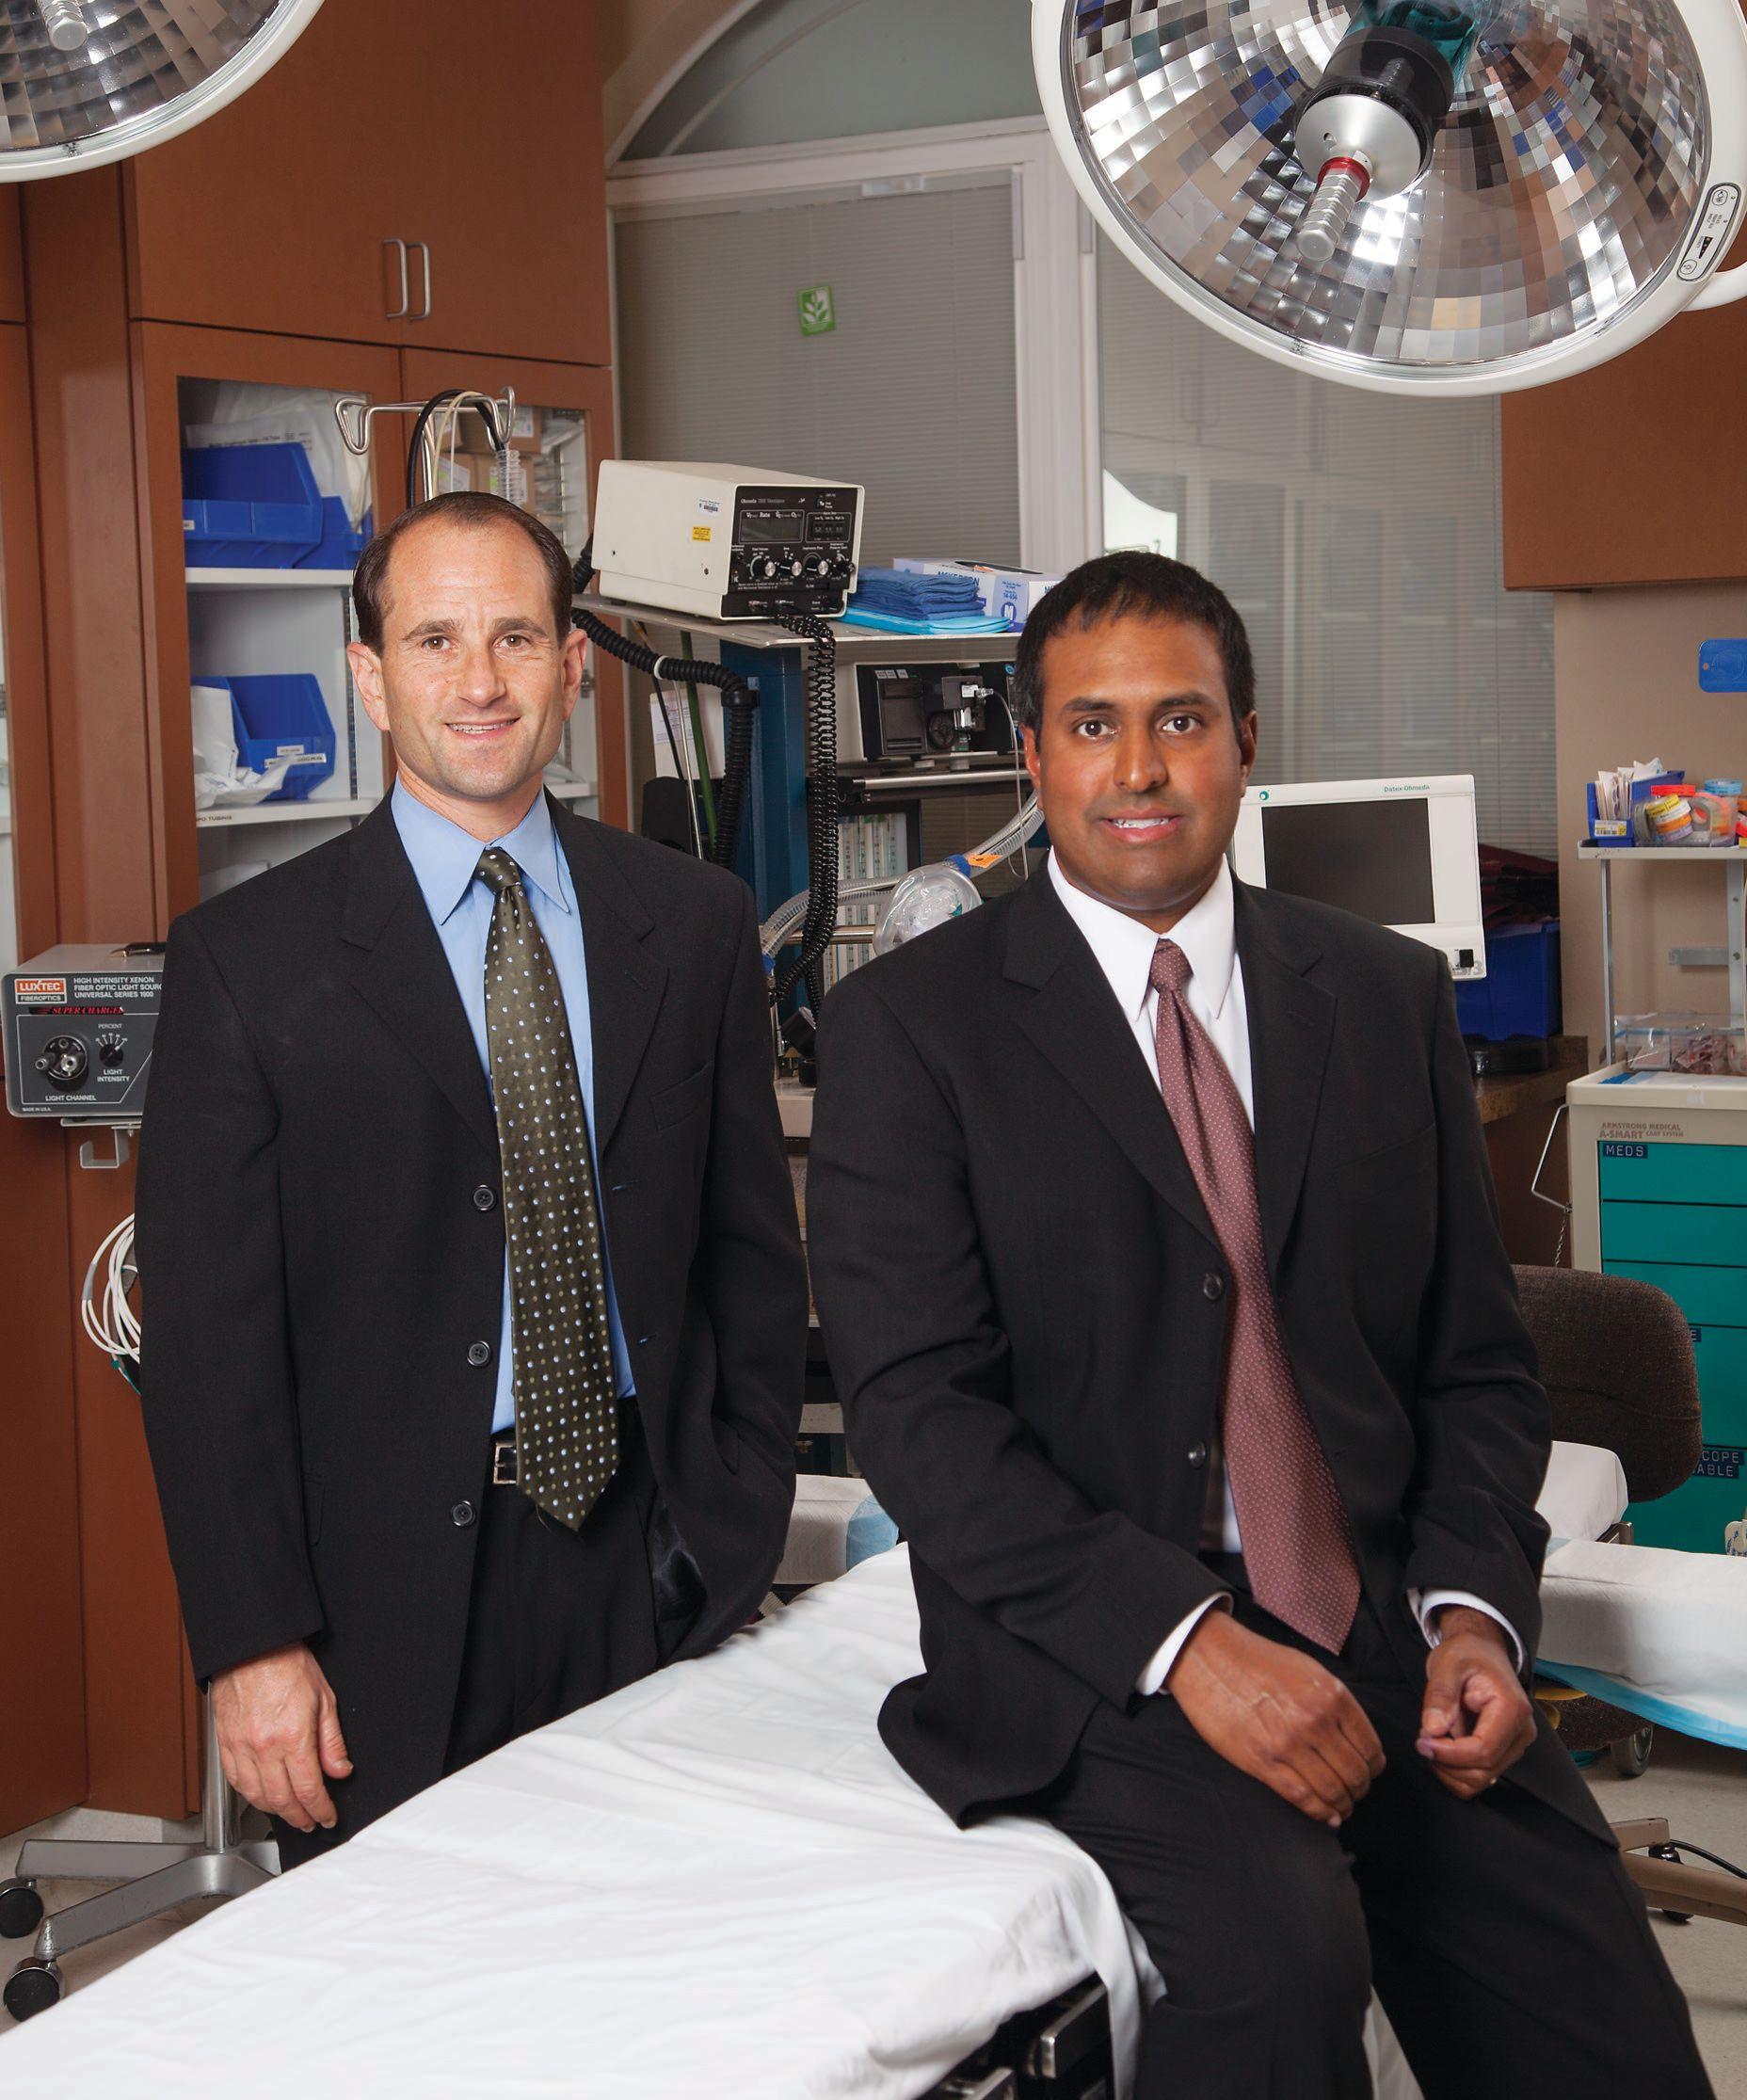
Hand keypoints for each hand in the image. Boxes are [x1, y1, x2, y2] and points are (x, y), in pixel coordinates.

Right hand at [210, 1642, 351, 1832]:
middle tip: (310, 1822)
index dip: (321, 1809)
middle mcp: (264, 1748)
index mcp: (292, 1737)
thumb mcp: (324, 1699)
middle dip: (300, 1817)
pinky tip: (262, 1797)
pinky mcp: (224, 1744)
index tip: (328, 1816)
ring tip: (290, 1815)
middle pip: (282, 1800)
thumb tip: (341, 1770)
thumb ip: (332, 1741)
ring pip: (256, 1796)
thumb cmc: (288, 1664)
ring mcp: (241, 1748)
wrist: (253, 1647)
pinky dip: (251, 1796)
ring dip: (275, 1812)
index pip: (309, 1789)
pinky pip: (236, 1781)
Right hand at [1168, 1610, 1384, 1826]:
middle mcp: (1314, 1722)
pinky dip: (1320, 1813)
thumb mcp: (1309, 1670)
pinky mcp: (1261, 1762)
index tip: (1371, 1772)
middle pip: (1355, 1773)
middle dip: (1361, 1789)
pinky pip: (1301, 1797)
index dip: (1374, 1766)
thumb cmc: (1259, 1661)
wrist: (1209, 1658)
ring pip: (1332, 1790)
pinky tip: (1327, 1816)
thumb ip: (1335, 1703)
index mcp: (1331, 1696)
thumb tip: (1355, 1738)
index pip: (1370, 1747)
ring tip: (1343, 1807)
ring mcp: (1288, 1744)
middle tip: (1357, 1792)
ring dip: (1343, 1804)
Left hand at [1416, 1606, 1535, 1799]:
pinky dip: (1456, 1771)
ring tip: (1434, 1738)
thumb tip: (1434, 1729)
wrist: (1481, 1651)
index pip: (1483, 1750)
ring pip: (1481, 1779)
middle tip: (1423, 1738)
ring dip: (1449, 1768)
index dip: (1448, 1754)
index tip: (1422, 1741)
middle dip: (1446, 1762)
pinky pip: (1480, 1776)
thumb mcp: (1447, 1664)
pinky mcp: (1505, 1751)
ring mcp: (1515, 1744)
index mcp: (1512, 1708)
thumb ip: (1440, 1695)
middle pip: (1483, 1771)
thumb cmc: (1466, 1655)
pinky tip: (1443, 1747)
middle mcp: (1522, 1731)